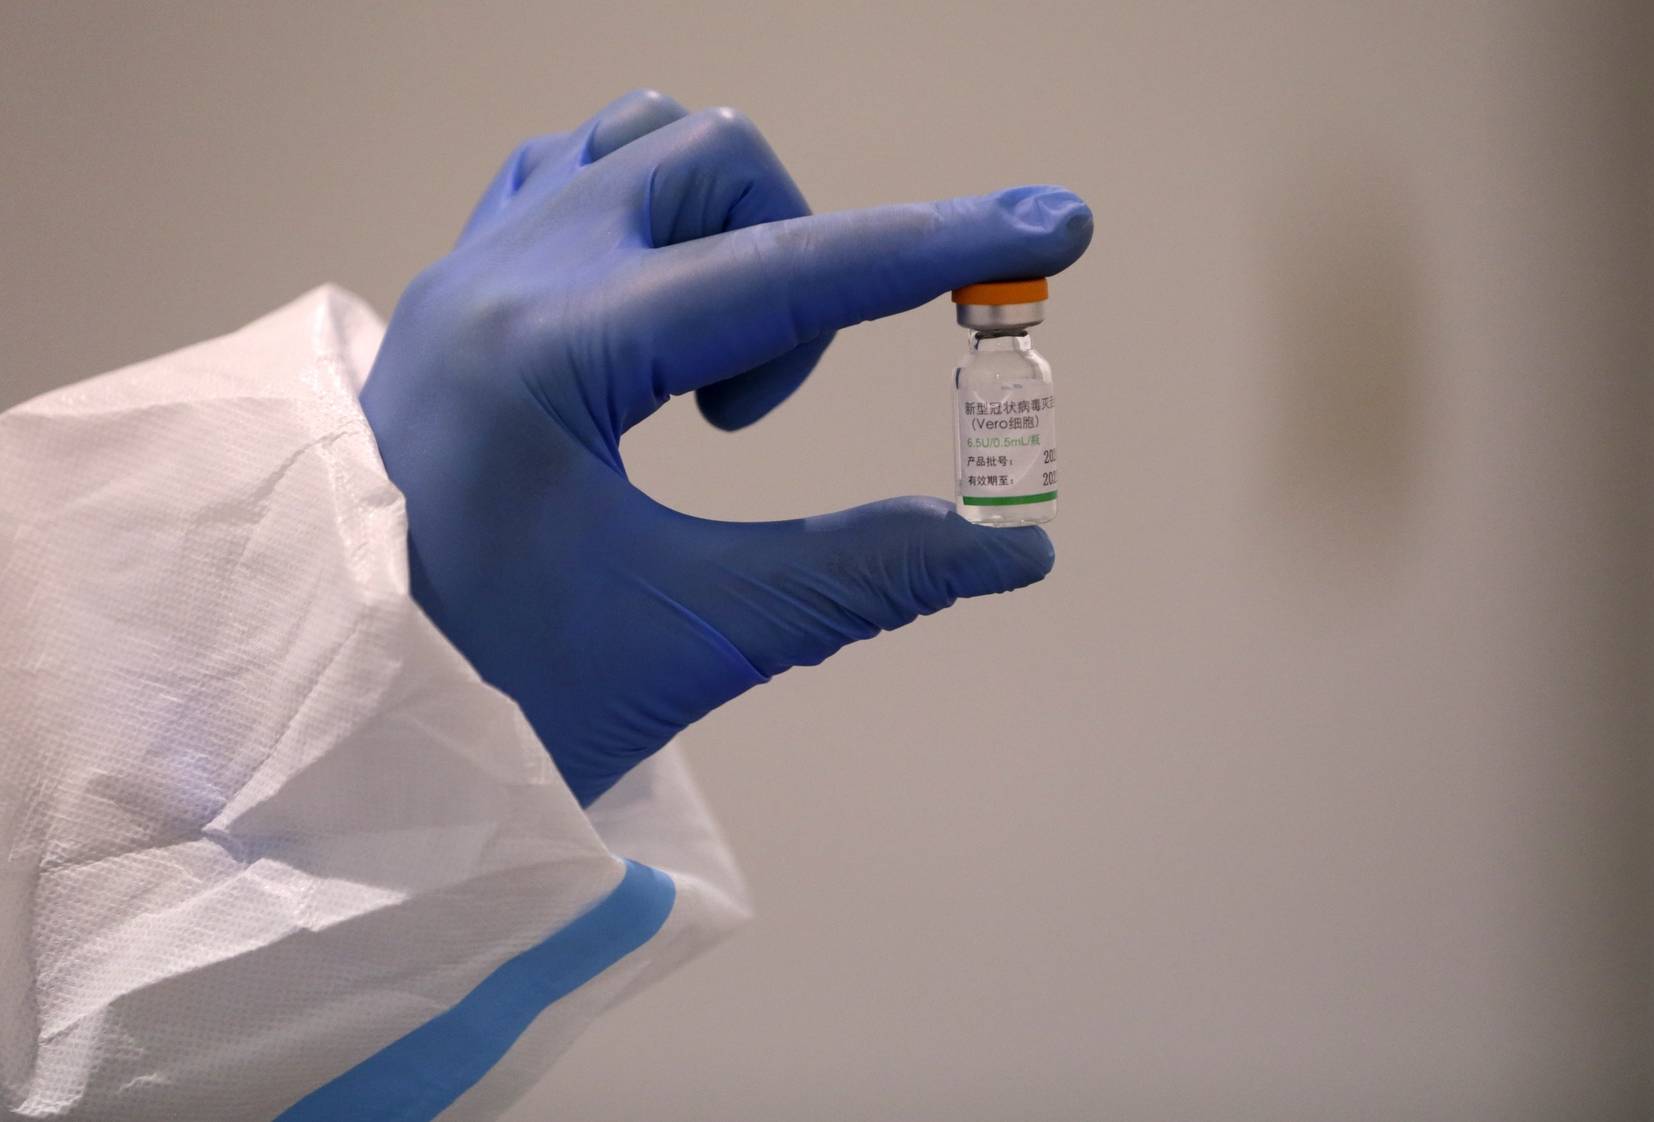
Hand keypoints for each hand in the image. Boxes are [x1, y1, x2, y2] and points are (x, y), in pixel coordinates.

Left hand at [360, 90, 1092, 803]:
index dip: (936, 248)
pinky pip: (570, 187)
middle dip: (798, 257)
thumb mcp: (694, 640)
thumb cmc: (493, 696)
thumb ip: (865, 577)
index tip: (1053, 225)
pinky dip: (652, 234)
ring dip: (723, 234)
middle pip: (709, 162)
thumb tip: (1016, 550)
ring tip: (708, 378)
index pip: (786, 272)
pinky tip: (658, 341)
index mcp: (548, 356)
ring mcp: (462, 277)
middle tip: (761, 412)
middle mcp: (496, 281)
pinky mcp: (452, 300)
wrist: (333, 727)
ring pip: (636, 150)